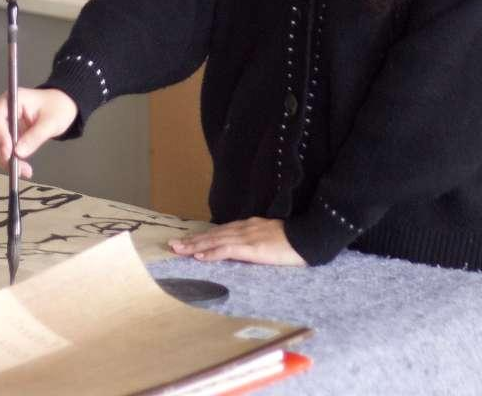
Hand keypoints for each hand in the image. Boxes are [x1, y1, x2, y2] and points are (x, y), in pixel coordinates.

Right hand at [0, 87, 76, 178]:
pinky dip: (7, 160)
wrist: (60, 107)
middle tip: (19, 169)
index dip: (0, 136)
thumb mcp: (51, 122)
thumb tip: (19, 153)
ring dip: (5, 161)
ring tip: (24, 171)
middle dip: (4, 153)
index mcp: (13, 99)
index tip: (8, 154)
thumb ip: (35, 137)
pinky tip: (20, 168)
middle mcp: (2, 109)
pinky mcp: (4, 134)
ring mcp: (1, 122)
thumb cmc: (56, 108)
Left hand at [169, 218, 305, 266]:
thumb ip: (257, 241)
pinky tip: (199, 256)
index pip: (221, 232)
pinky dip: (211, 252)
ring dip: (195, 245)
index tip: (188, 240)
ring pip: (215, 240)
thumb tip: (246, 249)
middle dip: (192, 240)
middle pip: (213, 234)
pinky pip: (226, 250)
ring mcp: (247, 237)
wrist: (309, 237)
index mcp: (249, 227)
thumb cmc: (294, 241)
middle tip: (173, 244)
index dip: (203, 236)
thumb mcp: (271, 239)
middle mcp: (244, 228)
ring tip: (179, 249)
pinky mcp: (252, 248)